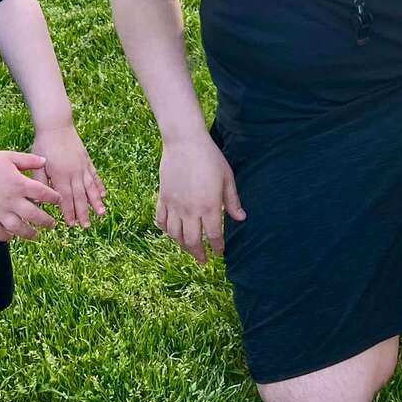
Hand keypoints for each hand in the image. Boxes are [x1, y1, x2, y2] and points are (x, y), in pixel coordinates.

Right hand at [0, 150, 62, 241]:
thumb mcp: (10, 157)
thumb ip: (28, 160)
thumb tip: (45, 160)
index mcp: (20, 184)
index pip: (44, 194)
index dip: (54, 199)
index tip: (58, 201)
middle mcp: (12, 200)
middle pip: (34, 216)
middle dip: (46, 222)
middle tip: (52, 225)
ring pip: (18, 228)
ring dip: (29, 234)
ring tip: (35, 235)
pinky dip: (5, 237)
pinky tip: (10, 237)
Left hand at [35, 121, 106, 228]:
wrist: (56, 125)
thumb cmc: (43, 144)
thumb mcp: (37, 163)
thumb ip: (38, 182)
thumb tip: (39, 200)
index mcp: (60, 175)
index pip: (65, 198)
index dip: (69, 212)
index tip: (71, 224)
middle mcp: (74, 173)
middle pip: (80, 196)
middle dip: (83, 212)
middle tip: (86, 226)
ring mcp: (82, 167)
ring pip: (90, 188)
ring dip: (95, 202)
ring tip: (101, 214)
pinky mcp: (86, 160)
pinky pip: (94, 176)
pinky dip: (99, 186)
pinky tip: (103, 194)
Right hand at [156, 133, 244, 264]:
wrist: (184, 142)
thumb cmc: (210, 157)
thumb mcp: (227, 178)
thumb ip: (232, 200)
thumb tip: (241, 218)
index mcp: (209, 206)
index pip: (213, 235)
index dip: (217, 247)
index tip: (220, 253)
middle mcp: (190, 210)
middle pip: (192, 241)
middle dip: (198, 254)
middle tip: (203, 260)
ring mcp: (174, 205)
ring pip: (175, 234)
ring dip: (182, 245)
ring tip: (188, 248)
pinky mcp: (163, 197)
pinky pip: (161, 220)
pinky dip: (164, 229)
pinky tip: (170, 232)